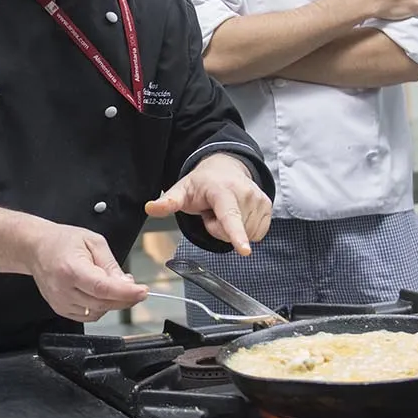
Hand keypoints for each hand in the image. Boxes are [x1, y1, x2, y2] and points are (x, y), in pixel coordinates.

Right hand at [27, 223, 148, 322]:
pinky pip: (88, 316)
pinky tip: (100, 293)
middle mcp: (64, 289)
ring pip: (97, 312)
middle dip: (125, 298)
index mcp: (71, 269)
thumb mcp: (93, 241)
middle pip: (102, 303)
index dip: (125, 293)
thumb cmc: (62, 241)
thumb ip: (110, 264)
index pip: (103, 288)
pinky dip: (100, 307)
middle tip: (135, 287)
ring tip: (113, 285)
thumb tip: (127, 284)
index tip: (142, 291)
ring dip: (112, 303)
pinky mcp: (60, 309)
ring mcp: (60, 302)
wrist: (36, 248)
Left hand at [144, 154, 271, 254]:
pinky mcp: (267, 205)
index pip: (229, 217)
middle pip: (231, 233)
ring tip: (224, 212)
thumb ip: (167, 202)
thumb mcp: (181, 190)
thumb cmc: (202, 183)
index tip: (244, 250)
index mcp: (222, 190)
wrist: (225, 167)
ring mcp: (259, 198)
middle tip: (212, 213)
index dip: (236, 235)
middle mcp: (244, 192)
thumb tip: (150, 208)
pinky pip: (257, 233)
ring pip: (247, 235)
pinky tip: (238, 214)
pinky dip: (246, 229)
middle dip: (219, 229)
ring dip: (233, 230)